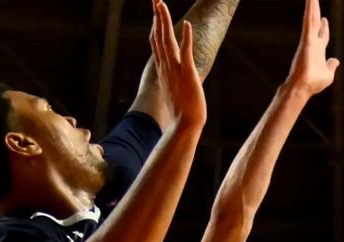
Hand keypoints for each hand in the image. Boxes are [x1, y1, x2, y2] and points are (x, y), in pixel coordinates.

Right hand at [149, 0, 205, 127]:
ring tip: (161, 4)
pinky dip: (186, 38)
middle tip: (155, 0)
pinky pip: (186, 53)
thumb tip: (172, 85)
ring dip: (164, 21)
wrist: (184, 126)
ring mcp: (176, 70)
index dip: (156, 27)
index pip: (157, 44)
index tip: (156, 14)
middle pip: (159, 37)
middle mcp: (166, 67)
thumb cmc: (181, 114)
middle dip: (157, 17)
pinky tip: (186, 25)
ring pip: (167, 41)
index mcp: (163, 70)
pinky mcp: (188, 74)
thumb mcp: (174, 94)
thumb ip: (172, 85)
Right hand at [287, 0, 339, 96]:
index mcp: (318, 51)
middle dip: (316, 11)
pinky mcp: (307, 39)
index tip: (324, 19)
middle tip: (314, 0)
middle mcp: (313, 43)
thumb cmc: (313, 83)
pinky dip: (310, 11)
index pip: (323, 35)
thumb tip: (335, 60)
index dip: (324, 27)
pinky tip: (311, 1)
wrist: (303, 87)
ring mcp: (309, 40)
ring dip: (312, 6)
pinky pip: (308, 22)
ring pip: (311, 19)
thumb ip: (331, 66)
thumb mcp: (328, 74)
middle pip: (315, 23)